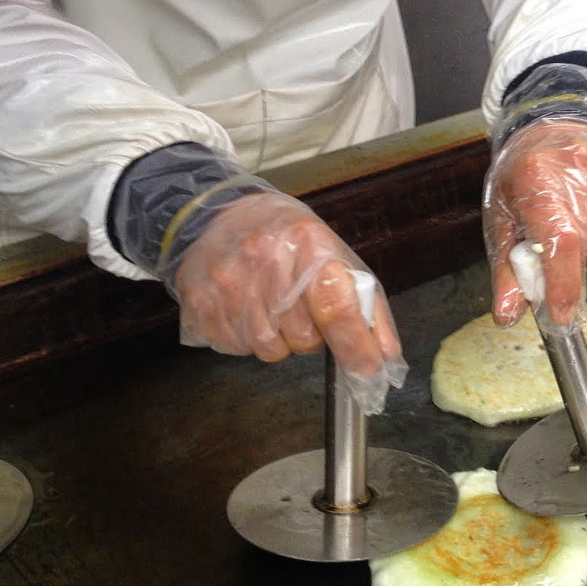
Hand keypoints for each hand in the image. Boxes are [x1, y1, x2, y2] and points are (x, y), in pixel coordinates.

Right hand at [165, 192, 399, 377]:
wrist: (220, 215)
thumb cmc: (288, 240)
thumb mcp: (335, 256)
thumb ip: (366, 306)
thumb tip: (385, 356)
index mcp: (309, 244)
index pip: (336, 306)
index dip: (355, 346)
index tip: (368, 369)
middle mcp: (266, 261)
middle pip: (305, 338)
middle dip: (311, 336)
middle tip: (301, 309)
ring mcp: (229, 282)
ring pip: (270, 350)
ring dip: (279, 340)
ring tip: (272, 306)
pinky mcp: (201, 302)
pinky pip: (238, 348)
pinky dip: (247, 339)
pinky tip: (247, 309)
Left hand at [484, 119, 586, 325]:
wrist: (554, 122)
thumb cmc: (522, 175)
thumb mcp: (502, 220)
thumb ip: (507, 270)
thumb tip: (509, 317)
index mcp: (539, 182)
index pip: (560, 242)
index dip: (562, 285)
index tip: (560, 316)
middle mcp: (580, 176)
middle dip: (572, 265)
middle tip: (556, 246)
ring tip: (573, 224)